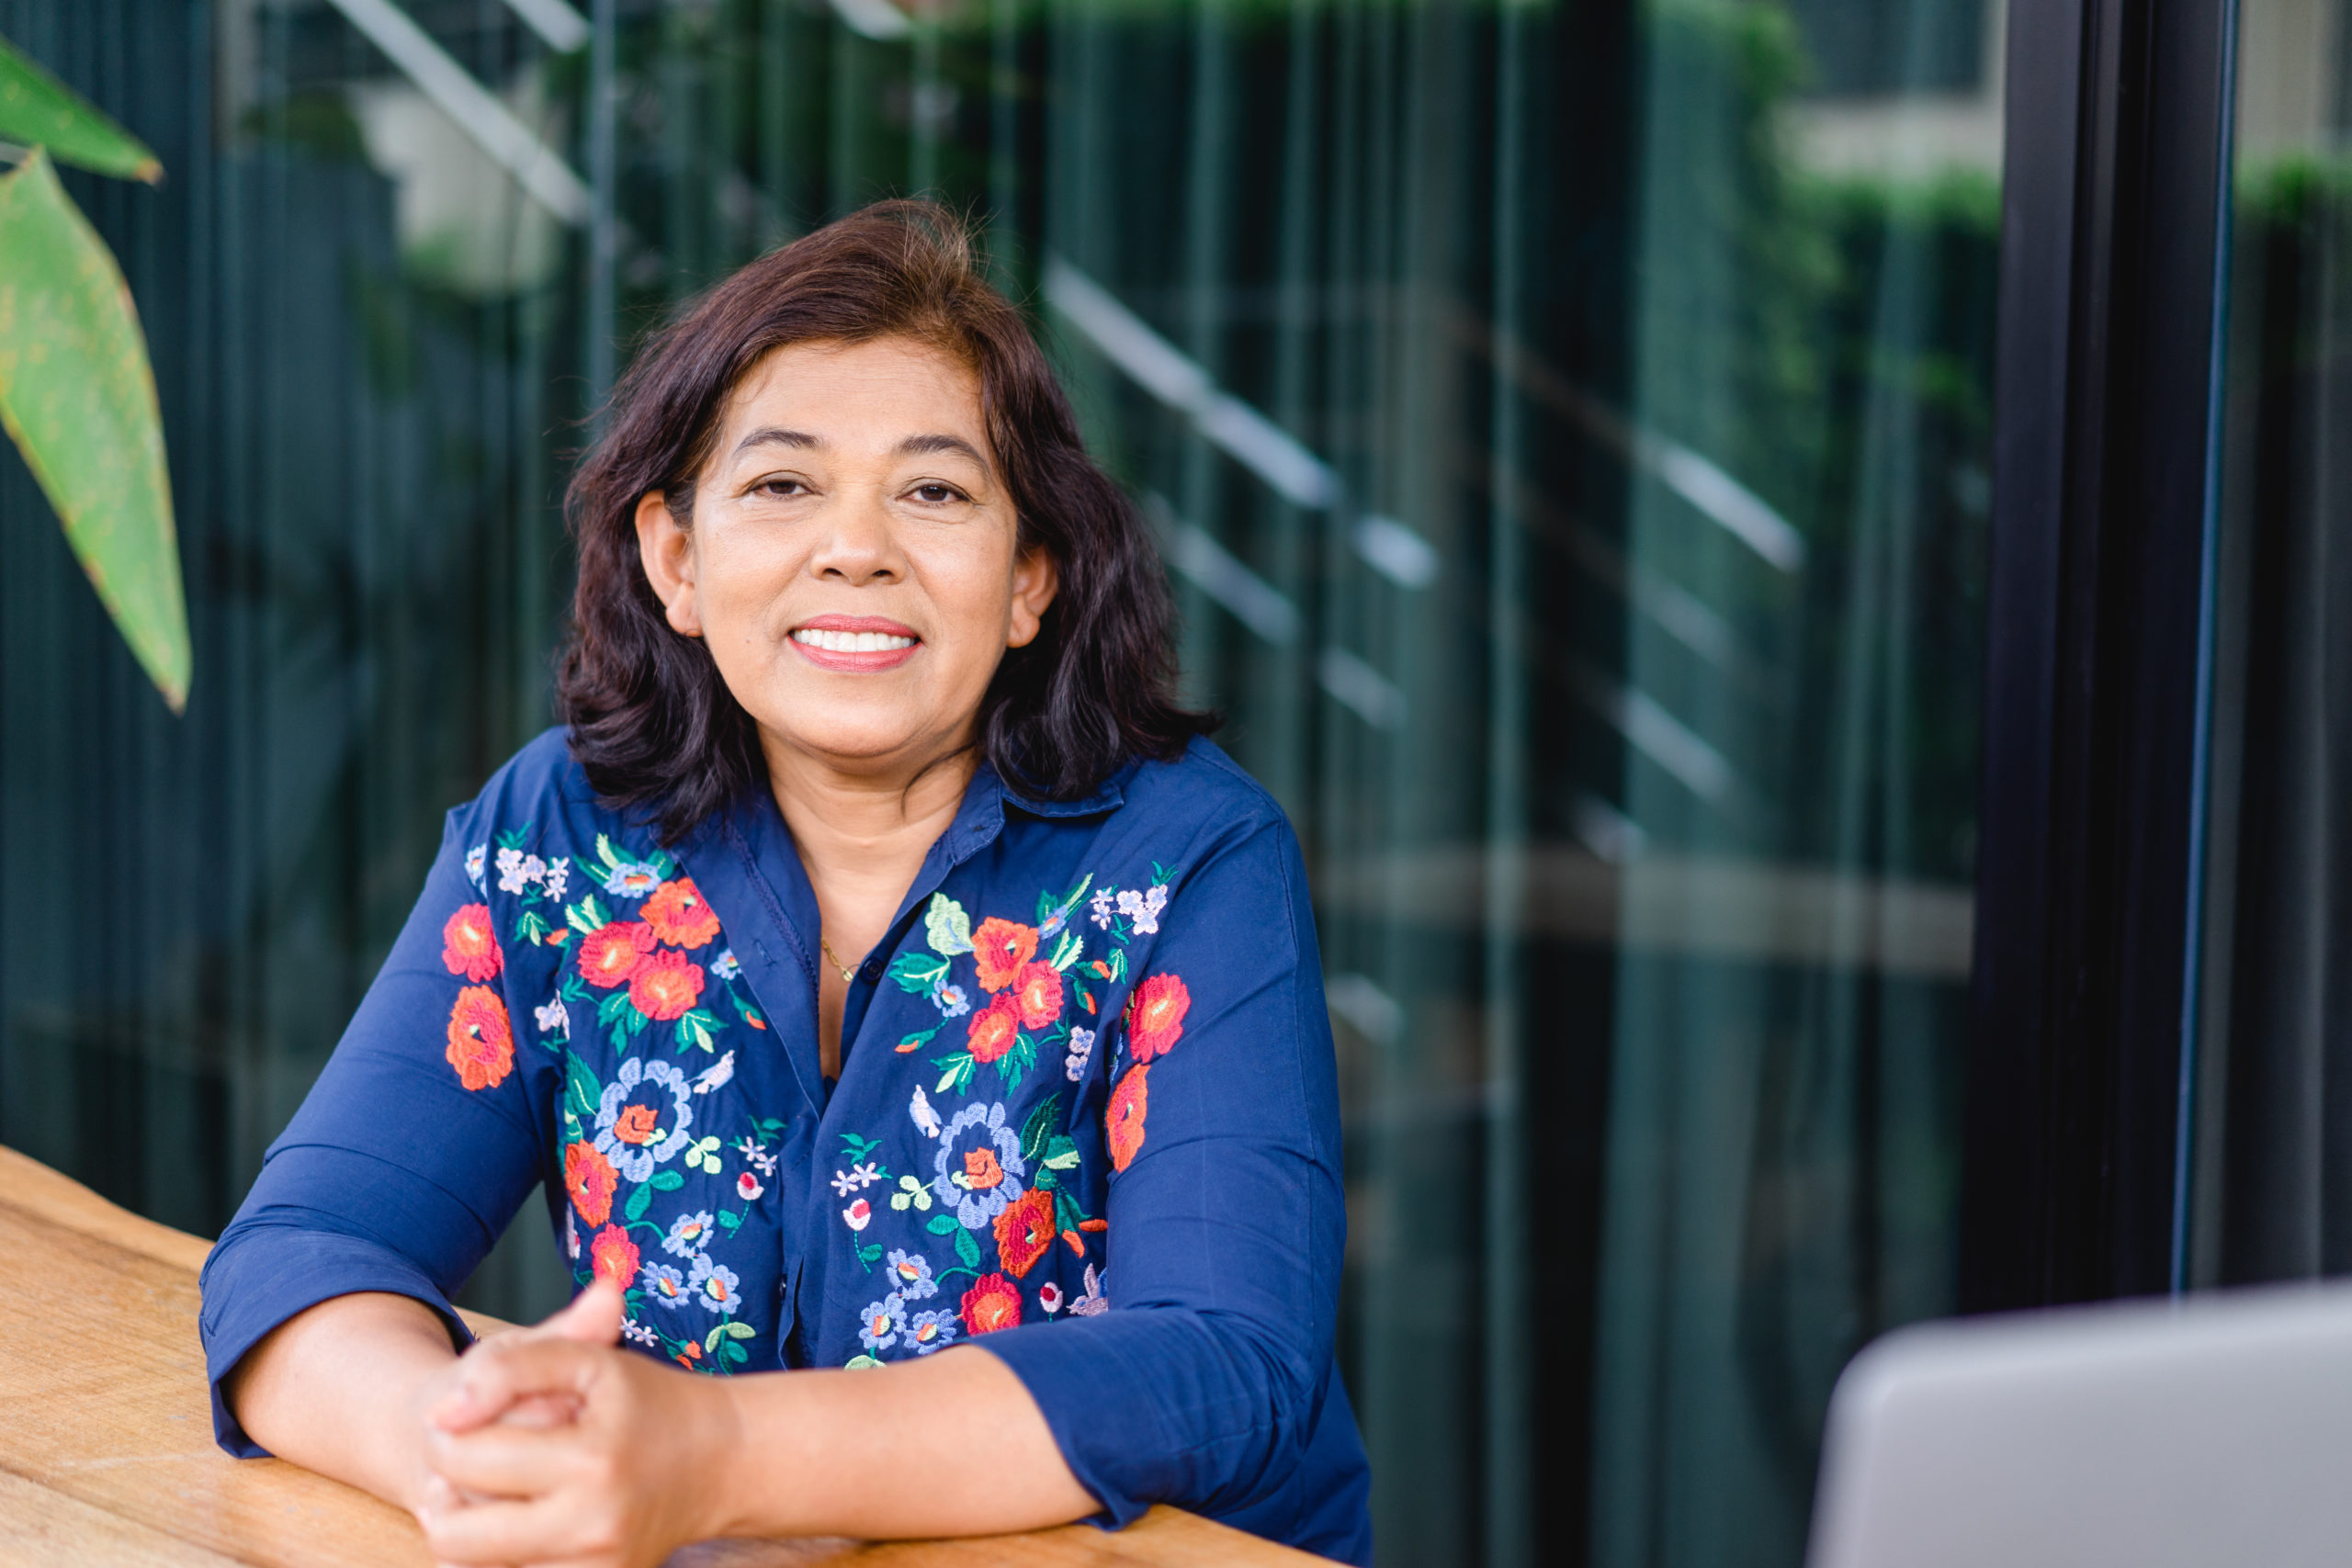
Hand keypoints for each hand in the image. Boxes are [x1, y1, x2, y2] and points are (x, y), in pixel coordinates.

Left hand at [412, 1279, 741, 1567]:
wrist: (721, 1460)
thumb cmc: (647, 1404)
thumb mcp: (588, 1363)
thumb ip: (513, 1367)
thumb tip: (444, 1412)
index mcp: (591, 1461)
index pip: (468, 1460)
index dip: (445, 1434)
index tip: (458, 1419)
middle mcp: (593, 1527)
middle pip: (458, 1537)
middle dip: (442, 1496)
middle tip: (460, 1463)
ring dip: (467, 1532)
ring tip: (489, 1491)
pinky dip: (498, 1556)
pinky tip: (511, 1522)